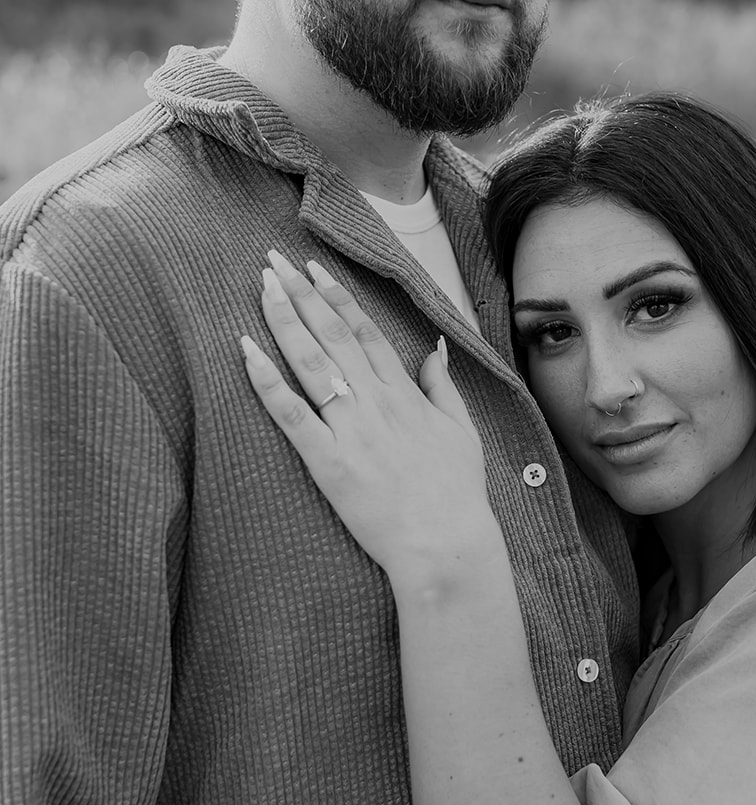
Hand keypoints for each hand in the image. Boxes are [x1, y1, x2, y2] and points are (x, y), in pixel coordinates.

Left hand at [241, 252, 498, 589]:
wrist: (445, 543)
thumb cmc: (456, 493)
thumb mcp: (461, 431)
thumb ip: (442, 386)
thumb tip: (434, 348)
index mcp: (403, 394)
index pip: (364, 331)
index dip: (337, 296)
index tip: (315, 268)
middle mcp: (375, 402)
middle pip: (332, 335)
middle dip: (301, 294)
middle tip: (273, 261)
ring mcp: (350, 429)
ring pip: (311, 362)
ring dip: (284, 321)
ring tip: (262, 287)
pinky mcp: (328, 461)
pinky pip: (291, 415)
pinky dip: (266, 381)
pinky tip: (245, 352)